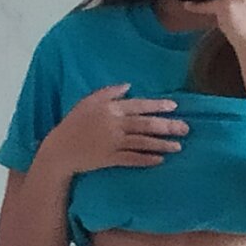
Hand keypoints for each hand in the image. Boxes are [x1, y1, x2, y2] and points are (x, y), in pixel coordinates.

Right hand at [47, 83, 188, 173]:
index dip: (157, 106)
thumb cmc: (73, 123)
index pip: (138, 105)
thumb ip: (108, 92)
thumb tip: (128, 86)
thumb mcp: (88, 102)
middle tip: (186, 128)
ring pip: (142, 142)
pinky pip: (132, 159)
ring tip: (178, 146)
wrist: (59, 149)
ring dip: (161, 144)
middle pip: (145, 124)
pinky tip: (160, 160)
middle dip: (167, 126)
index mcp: (110, 109)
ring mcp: (112, 143)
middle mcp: (113, 124)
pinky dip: (146, 159)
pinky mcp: (110, 159)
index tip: (174, 106)